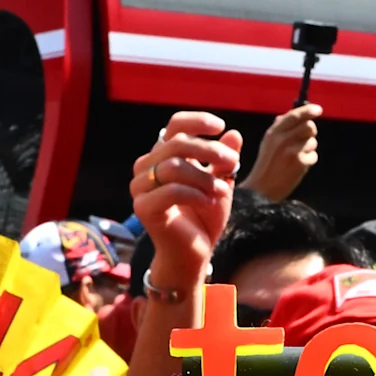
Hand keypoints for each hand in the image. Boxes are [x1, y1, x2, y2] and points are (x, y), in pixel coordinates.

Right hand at [131, 111, 240, 284]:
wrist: (193, 254)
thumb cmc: (204, 218)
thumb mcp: (220, 184)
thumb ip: (224, 161)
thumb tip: (234, 134)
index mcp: (163, 156)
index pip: (175, 126)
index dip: (197, 121)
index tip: (220, 126)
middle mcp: (147, 168)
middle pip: (177, 143)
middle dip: (210, 150)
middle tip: (233, 163)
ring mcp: (141, 188)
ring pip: (174, 166)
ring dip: (204, 177)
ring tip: (222, 191)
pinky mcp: (142, 208)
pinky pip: (171, 191)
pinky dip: (196, 194)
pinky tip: (209, 202)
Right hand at [249, 103, 322, 202]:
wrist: (261, 189)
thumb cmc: (266, 165)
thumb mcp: (268, 142)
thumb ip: (280, 127)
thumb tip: (298, 113)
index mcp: (274, 132)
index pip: (295, 115)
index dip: (309, 111)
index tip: (318, 110)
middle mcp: (283, 139)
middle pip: (309, 127)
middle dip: (311, 132)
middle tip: (305, 139)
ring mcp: (293, 151)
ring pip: (313, 142)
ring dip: (308, 149)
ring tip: (296, 157)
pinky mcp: (300, 163)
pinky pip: (314, 156)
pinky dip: (309, 161)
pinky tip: (298, 166)